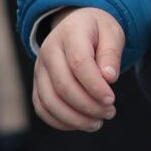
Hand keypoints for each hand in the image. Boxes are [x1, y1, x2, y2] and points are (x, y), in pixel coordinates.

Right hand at [34, 7, 126, 131]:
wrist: (76, 26)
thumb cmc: (97, 32)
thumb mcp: (112, 33)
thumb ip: (111, 54)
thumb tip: (109, 78)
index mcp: (70, 33)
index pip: (78, 63)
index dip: (95, 85)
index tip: (111, 99)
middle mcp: (49, 50)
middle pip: (63, 85)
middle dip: (88, 105)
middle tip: (110, 112)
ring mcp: (40, 68)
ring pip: (49, 100)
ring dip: (74, 118)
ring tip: (97, 123)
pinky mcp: (37, 83)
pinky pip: (42, 107)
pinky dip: (60, 121)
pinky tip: (80, 124)